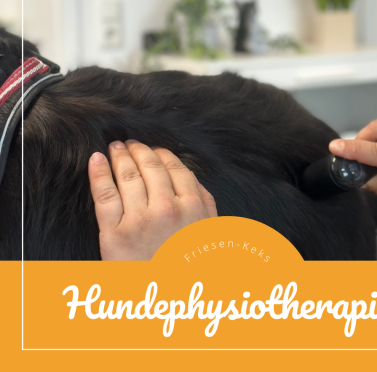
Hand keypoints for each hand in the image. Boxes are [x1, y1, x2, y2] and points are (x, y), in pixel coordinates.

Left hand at [88, 140, 216, 259]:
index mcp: (192, 206)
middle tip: (130, 143)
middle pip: (150, 168)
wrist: (169, 303)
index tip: (154, 148)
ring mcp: (139, 219)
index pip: (174, 168)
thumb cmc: (191, 268)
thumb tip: (191, 178)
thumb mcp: (209, 233)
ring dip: (120, 156)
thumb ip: (205, 203)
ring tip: (115, 147)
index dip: (161, 154)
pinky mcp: (114, 233)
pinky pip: (104, 194)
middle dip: (139, 150)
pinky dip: (98, 173)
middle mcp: (166, 207)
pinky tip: (96, 160)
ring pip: (127, 176)